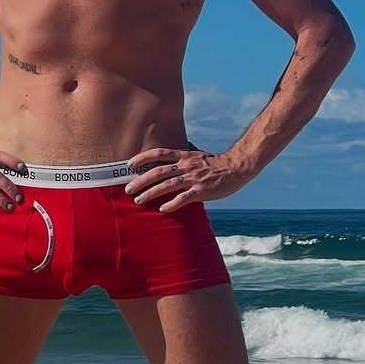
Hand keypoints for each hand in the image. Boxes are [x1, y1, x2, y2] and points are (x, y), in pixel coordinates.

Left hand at [124, 147, 250, 212]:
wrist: (236, 168)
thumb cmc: (215, 164)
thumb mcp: (197, 156)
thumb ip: (182, 157)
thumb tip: (169, 156)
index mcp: (184, 156)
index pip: (159, 154)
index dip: (143, 158)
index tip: (129, 164)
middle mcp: (186, 166)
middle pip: (158, 171)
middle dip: (141, 180)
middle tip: (128, 189)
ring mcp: (194, 178)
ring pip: (167, 185)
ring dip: (151, 193)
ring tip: (139, 200)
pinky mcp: (202, 191)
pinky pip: (184, 198)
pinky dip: (172, 204)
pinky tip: (162, 209)